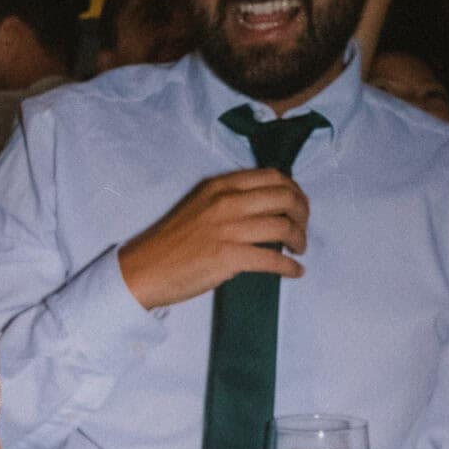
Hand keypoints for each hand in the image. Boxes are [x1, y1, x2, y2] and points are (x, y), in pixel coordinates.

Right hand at [118, 170, 308, 309]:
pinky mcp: (229, 257)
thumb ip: (229, 200)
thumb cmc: (171, 242)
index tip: (299, 206)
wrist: (145, 269)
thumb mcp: (200, 206)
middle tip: (303, 230)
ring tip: (299, 250)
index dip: (294, 191)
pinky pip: (273, 259)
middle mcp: (227, 202)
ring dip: (300, 240)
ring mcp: (229, 229)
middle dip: (303, 214)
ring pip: (283, 227)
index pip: (273, 177)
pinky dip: (290, 267)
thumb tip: (265, 208)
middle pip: (285, 198)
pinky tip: (295, 272)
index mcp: (220, 186)